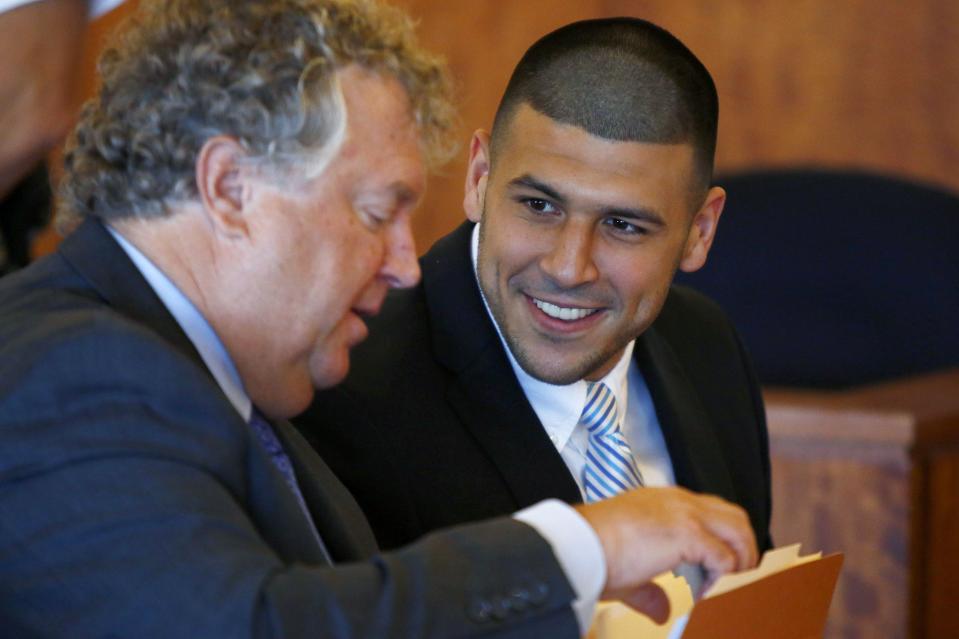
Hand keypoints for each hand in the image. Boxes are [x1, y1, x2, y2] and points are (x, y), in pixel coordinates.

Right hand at [575, 486, 757, 622]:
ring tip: (730, 584)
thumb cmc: (594, 550)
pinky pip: (724, 557)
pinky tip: (706, 592)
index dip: (722, 540)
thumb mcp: (629, 570)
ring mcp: (686, 514)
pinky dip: (722, 577)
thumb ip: (651, 591)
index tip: (721, 567)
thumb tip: (663, 611)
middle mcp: (679, 502)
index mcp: (664, 502)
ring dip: (741, 559)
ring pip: (738, 530)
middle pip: (734, 517)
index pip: (710, 512)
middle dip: (743, 547)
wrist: (581, 543)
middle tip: (737, 577)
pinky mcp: (687, 532)